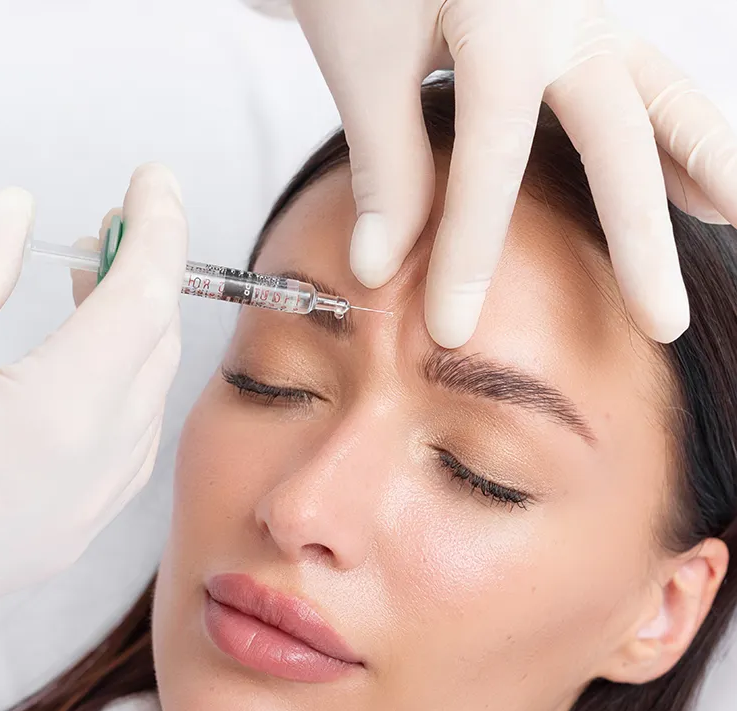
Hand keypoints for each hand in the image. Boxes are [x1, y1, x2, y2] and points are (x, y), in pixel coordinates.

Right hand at [0, 164, 185, 710]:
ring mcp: (87, 519)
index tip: (153, 177)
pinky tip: (87, 367)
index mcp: (65, 417)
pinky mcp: (66, 543)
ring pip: (146, 404)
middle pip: (155, 350)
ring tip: (92, 283)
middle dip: (146, 276)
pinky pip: (127, 457)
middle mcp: (97, 476)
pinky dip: (123, 397)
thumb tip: (21, 209)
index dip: (159, 227)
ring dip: (134, 336)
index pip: (145, 299)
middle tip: (110, 224)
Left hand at [288, 0, 736, 346]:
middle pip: (617, 131)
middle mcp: (563, 8)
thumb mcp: (362, 58)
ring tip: (734, 222)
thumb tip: (379, 272)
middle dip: (639, 236)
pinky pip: (639, 82)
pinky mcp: (575, 22)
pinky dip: (671, 135)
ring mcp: (580, 11)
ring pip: (658, 93)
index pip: (495, 154)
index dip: (472, 249)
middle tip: (661, 322)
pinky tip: (697, 191)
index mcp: (504, 15)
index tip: (452, 329)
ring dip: (701, 164)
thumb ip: (383, 164)